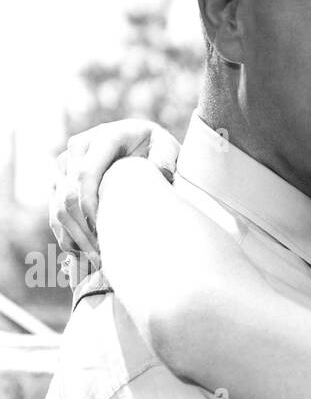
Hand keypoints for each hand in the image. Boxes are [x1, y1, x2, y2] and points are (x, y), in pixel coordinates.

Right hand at [50, 120, 180, 264]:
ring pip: (58, 206)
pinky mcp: (59, 181)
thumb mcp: (168, 147)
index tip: (106, 231)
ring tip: (98, 261)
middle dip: (83, 229)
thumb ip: (166, 157)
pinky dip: (67, 236)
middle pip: (68, 194)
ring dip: (75, 238)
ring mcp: (65, 164)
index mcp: (104, 138)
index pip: (84, 174)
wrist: (140, 142)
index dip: (90, 206)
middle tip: (104, 256)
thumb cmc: (157, 148)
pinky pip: (55, 212)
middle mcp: (79, 148)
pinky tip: (84, 255)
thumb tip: (161, 172)